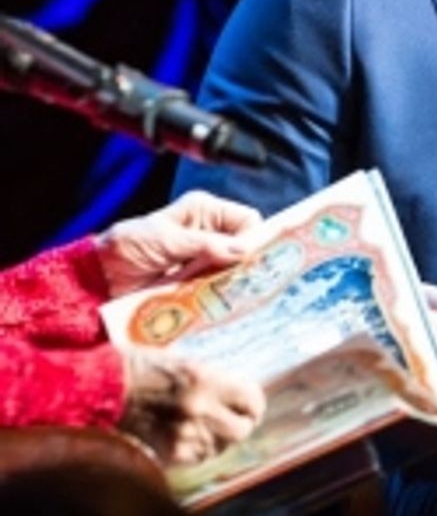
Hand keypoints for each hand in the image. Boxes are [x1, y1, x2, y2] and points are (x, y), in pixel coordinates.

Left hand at [96, 191, 264, 296]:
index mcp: (204, 211)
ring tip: (238, 296)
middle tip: (251, 282)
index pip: (247, 220)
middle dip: (249, 263)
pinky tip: (226, 304)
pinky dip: (224, 296)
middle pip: (247, 247)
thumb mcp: (165, 240)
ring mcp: (206, 260)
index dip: (255, 237)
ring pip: (237, 270)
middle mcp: (211, 233)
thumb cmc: (128, 247)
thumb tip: (242, 249)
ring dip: (237, 282)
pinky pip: (222, 288)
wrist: (102, 278)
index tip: (255, 259)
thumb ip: (203, 244)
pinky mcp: (200, 283)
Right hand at [118, 352, 265, 466]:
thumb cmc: (137, 367)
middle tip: (234, 419)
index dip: (252, 404)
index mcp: (204, 379)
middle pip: (242, 429)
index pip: (252, 399)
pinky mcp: (168, 454)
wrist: (97, 388)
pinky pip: (197, 458)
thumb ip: (210, 379)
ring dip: (218, 439)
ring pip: (221, 448)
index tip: (249, 405)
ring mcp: (184, 435)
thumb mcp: (180, 361)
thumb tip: (236, 393)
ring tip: (205, 428)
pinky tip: (187, 438)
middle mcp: (199, 408)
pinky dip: (197, 451)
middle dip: (240, 424)